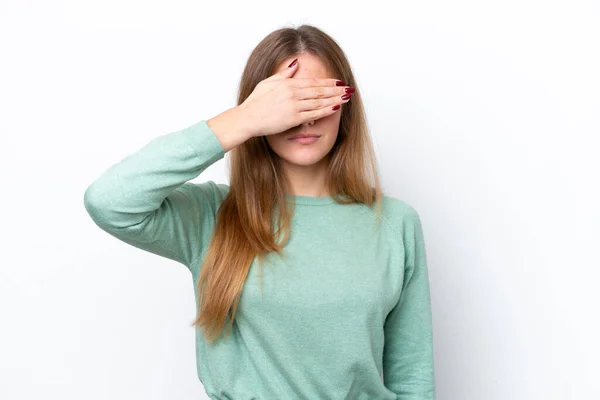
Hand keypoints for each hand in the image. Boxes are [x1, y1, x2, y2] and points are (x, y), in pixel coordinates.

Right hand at [238, 59, 353, 137]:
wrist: (247, 118)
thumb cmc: (255, 102)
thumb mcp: (268, 82)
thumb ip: (284, 73)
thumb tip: (296, 63)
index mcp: (288, 83)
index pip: (313, 82)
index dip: (328, 82)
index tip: (339, 82)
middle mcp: (293, 93)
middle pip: (319, 91)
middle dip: (336, 90)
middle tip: (348, 89)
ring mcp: (294, 105)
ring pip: (319, 102)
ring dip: (334, 99)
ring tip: (346, 98)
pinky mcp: (293, 118)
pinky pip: (314, 114)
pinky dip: (326, 110)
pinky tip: (335, 107)